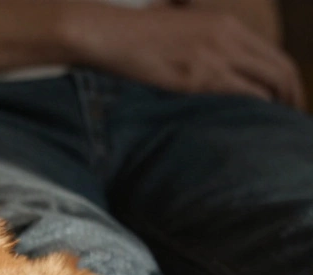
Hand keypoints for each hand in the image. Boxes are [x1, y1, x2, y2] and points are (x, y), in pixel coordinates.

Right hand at [66, 4, 304, 108]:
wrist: (109, 33)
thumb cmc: (133, 34)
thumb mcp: (177, 29)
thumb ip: (200, 41)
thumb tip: (206, 63)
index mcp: (225, 24)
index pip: (272, 52)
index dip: (286, 77)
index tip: (285, 96)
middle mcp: (228, 36)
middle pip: (280, 67)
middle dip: (292, 94)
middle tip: (291, 115)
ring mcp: (216, 56)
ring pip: (270, 81)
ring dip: (279, 104)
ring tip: (277, 124)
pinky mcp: (201, 76)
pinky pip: (246, 93)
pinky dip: (257, 108)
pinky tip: (254, 121)